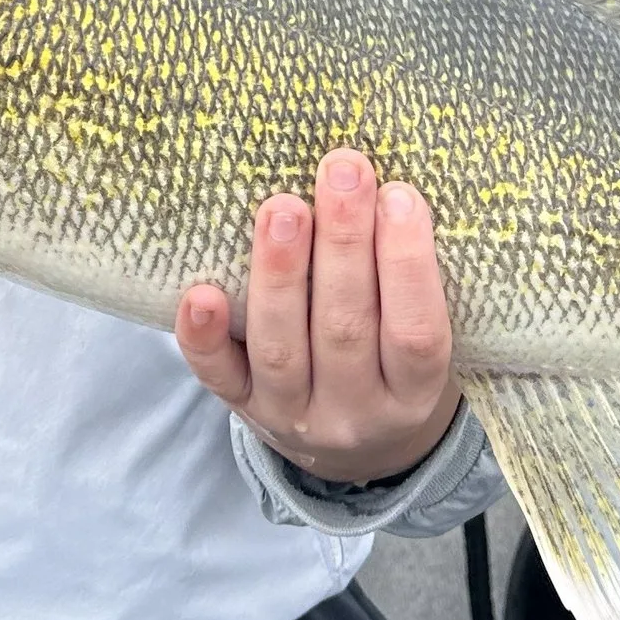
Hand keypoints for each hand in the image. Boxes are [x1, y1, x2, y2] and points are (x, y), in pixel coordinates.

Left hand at [177, 148, 462, 485]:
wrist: (353, 449)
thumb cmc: (391, 361)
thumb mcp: (419, 336)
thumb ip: (408, 282)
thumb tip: (384, 187)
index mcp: (414, 393)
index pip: (416, 333)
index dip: (408, 265)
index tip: (399, 194)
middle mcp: (355, 411)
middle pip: (345, 329)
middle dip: (343, 243)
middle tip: (342, 170)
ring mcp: (293, 415)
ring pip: (282, 348)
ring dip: (280, 273)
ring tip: (282, 206)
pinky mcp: (243, 408)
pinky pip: (218, 378)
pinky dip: (205, 337)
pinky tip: (200, 292)